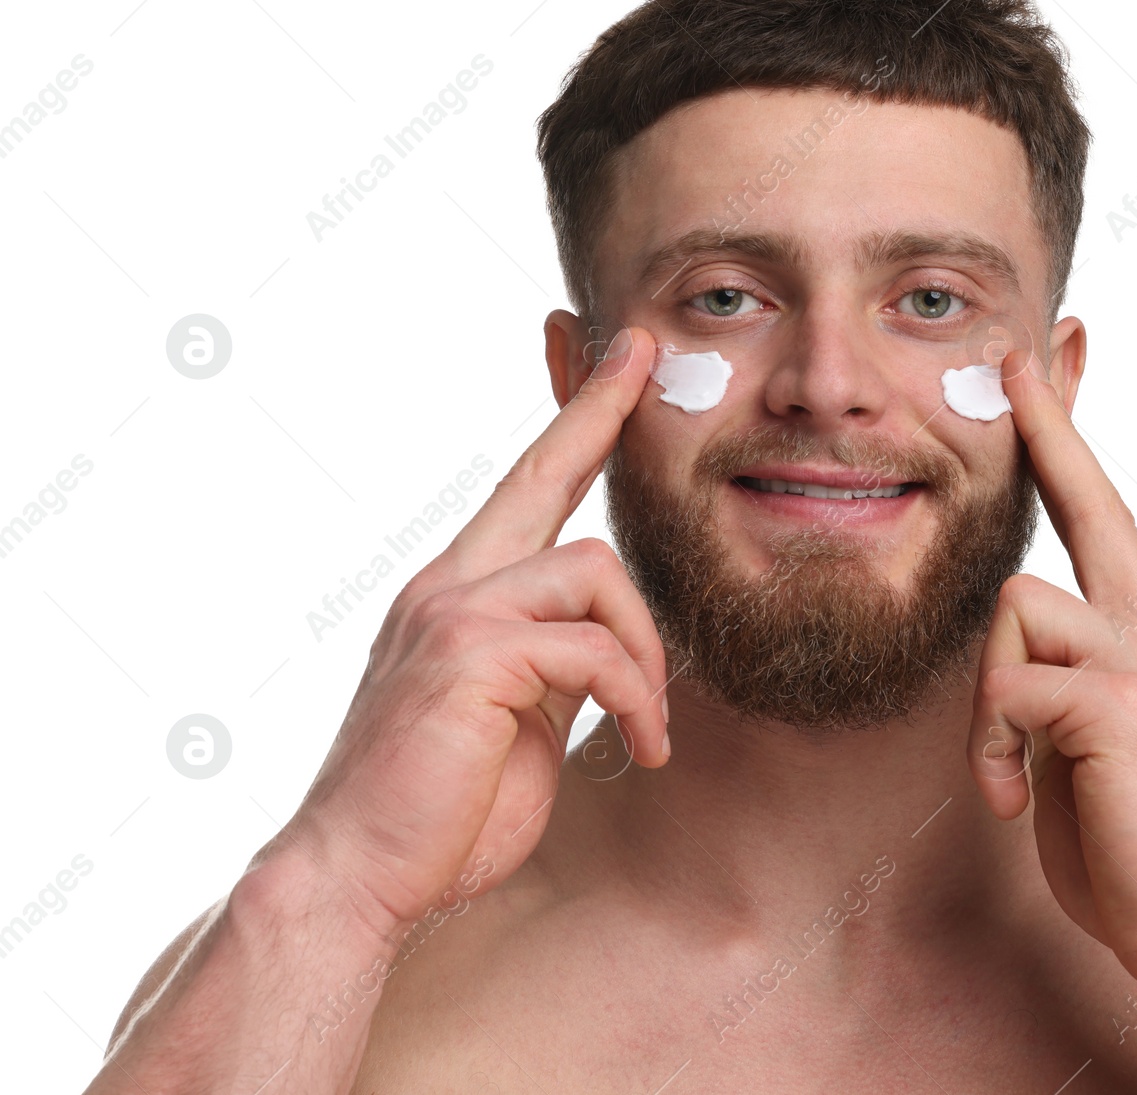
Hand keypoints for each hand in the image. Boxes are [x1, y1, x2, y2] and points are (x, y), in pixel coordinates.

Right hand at [280, 326, 670, 936]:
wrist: (358, 878)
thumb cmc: (440, 809)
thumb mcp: (513, 719)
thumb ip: (552, 664)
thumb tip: (603, 641)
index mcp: (456, 594)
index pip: (521, 489)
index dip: (570, 421)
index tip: (612, 361)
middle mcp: (447, 584)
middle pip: (539, 472)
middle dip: (597, 409)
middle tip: (643, 354)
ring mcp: (452, 613)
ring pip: (594, 570)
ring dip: (645, 650)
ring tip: (648, 722)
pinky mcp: (470, 656)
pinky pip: (592, 647)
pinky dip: (634, 697)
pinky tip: (640, 746)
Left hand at [966, 345, 1136, 983]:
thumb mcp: (1095, 751)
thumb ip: (1064, 689)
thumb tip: (1016, 660)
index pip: (1111, 520)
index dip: (1073, 442)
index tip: (1050, 366)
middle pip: (1091, 504)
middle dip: (1050, 427)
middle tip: (1015, 361)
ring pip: (1017, 607)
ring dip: (987, 697)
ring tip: (1007, 776)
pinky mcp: (1120, 705)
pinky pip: (1011, 682)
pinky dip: (992, 746)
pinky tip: (1014, 802)